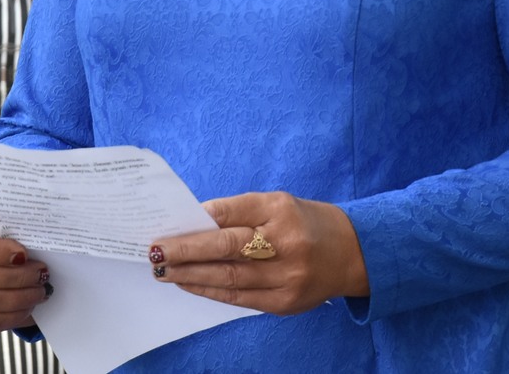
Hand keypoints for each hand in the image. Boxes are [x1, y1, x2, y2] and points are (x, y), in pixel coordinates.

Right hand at [0, 209, 52, 334]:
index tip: (23, 254)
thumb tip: (40, 233)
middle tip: (41, 274)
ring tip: (40, 291)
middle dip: (18, 277)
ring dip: (20, 298)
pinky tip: (28, 306)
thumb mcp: (15, 221)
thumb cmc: (14, 235)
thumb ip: (20, 222)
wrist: (10, 255)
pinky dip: (13, 316)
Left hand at [151, 191, 368, 314]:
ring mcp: (287, 276)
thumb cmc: (306, 223)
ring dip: (191, 274)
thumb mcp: (278, 205)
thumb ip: (240, 213)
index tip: (169, 222)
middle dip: (186, 250)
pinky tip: (189, 283)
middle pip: (227, 246)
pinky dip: (210, 291)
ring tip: (163, 270)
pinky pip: (240, 298)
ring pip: (229, 277)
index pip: (232, 211)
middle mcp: (286, 241)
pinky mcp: (285, 303)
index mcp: (282, 208)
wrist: (352, 253)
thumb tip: (193, 224)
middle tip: (155, 251)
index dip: (198, 219)